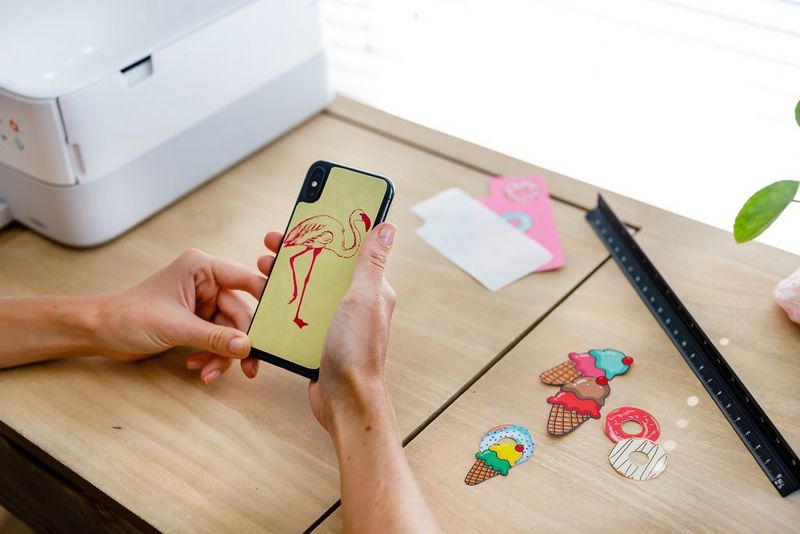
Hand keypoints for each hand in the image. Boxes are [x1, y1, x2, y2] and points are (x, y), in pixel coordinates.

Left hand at [97, 249, 266, 382]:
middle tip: (248, 369)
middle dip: (238, 343)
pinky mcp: (197, 321)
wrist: (99, 332)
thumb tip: (247, 348)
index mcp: (201, 268)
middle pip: (239, 314)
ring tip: (208, 374)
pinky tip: (197, 367)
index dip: (266, 300)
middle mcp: (206, 282)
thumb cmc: (129, 316)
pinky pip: (217, 339)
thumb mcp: (175, 327)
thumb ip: (214, 337)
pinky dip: (211, 356)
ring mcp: (202, 302)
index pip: (245, 280)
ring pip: (229, 331)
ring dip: (222, 355)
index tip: (281, 323)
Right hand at [255, 224, 396, 430]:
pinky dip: (281, 305)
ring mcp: (335, 322)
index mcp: (369, 289)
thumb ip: (371, 262)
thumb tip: (387, 227)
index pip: (346, 251)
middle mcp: (353, 304)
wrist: (344, 400)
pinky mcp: (318, 339)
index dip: (324, 234)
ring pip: (306, 291)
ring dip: (284, 277)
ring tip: (260, 269)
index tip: (301, 222)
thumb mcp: (363, 298)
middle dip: (295, 254)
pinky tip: (263, 300)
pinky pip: (298, 315)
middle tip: (268, 247)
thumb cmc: (357, 351)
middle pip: (321, 269)